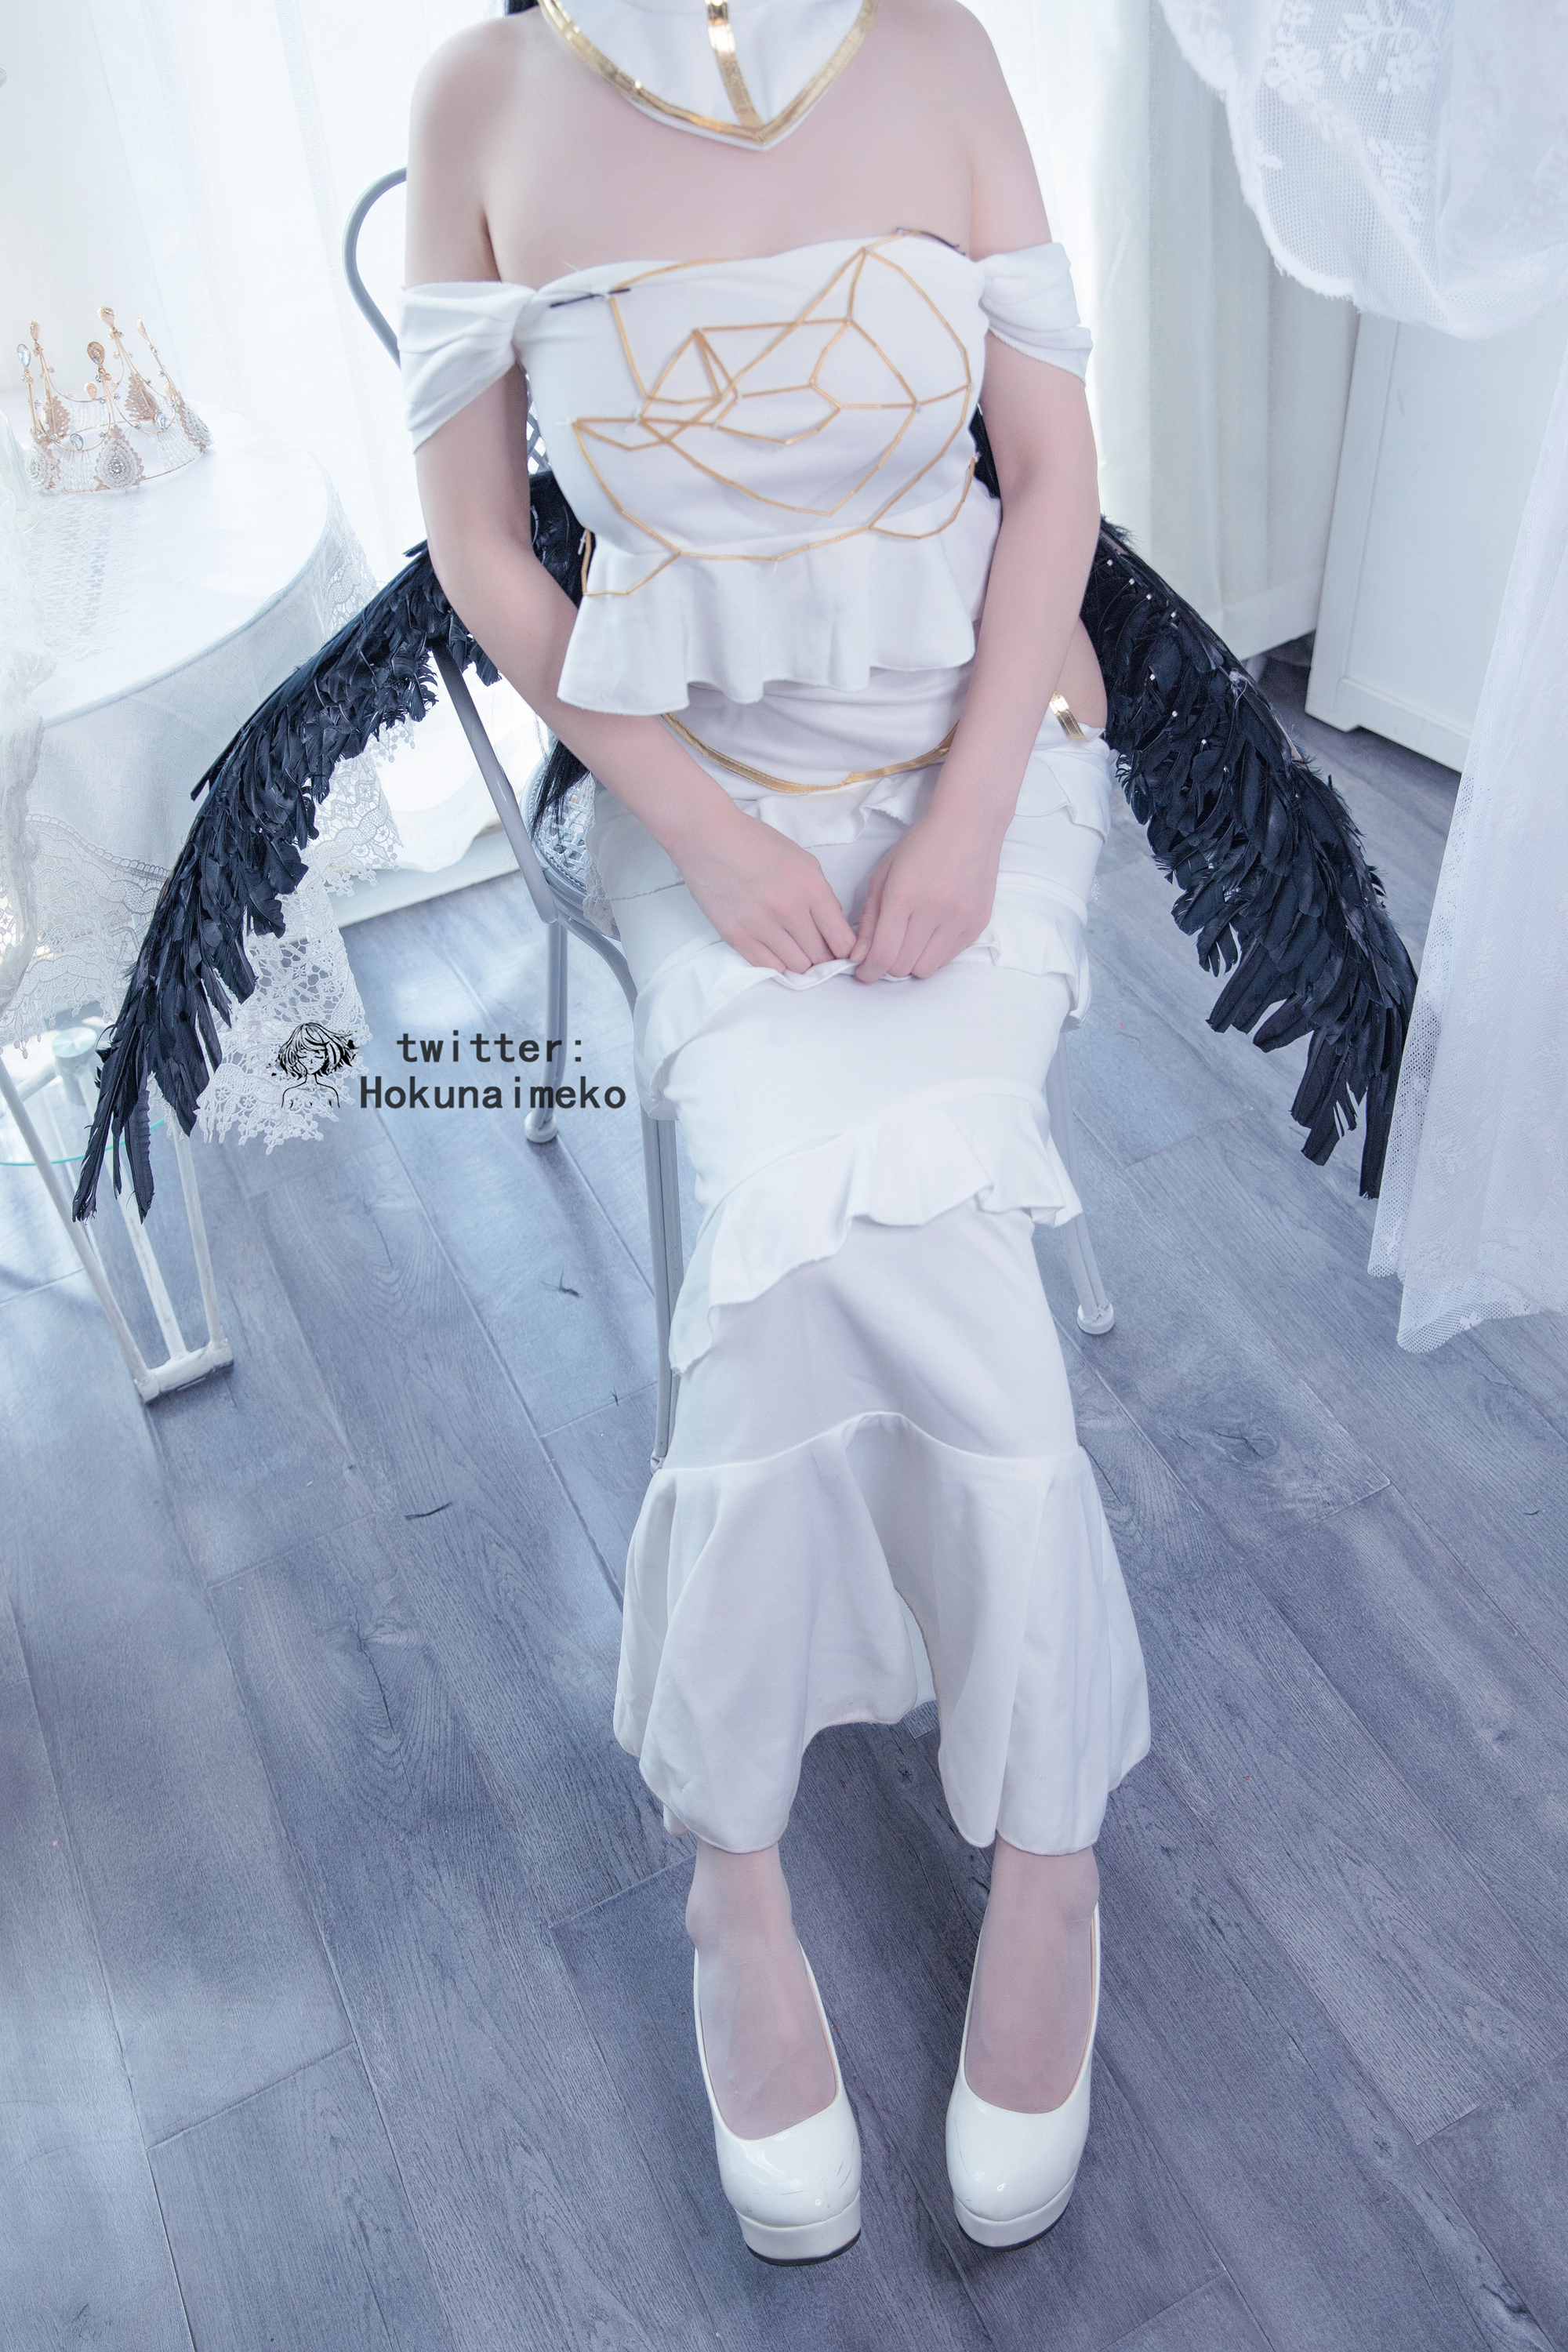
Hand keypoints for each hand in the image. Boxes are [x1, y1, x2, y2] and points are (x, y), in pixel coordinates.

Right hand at [673, 804, 856, 973]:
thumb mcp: (802, 860)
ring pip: (796, 966)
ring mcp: (761, 925)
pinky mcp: (736, 935)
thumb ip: (821, 894)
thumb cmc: (755, 843)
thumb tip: (832, 926)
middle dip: (824, 957)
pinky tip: (777, 951)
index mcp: (811, 887)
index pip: (841, 939)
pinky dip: (777, 964)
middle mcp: (789, 909)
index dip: (846, 951)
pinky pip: (768, 967)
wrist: (708, 836)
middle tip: (818, 951)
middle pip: (820, 957)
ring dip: (800, 962)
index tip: (843, 953)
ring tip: (795, 949)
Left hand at [850, 808, 1003, 981]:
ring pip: (926, 968)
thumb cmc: (922, 845)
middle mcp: (934, 910)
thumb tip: (859, 956)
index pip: (883, 955)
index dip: (868, 971)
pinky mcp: (977, 923)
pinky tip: (932, 932)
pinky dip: (935, 953)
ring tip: (910, 941)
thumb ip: (869, 918)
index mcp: (903, 895)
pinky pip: (949, 958)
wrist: (970, 824)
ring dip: (912, 962)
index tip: (863, 972)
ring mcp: (960, 918)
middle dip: (888, 964)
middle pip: (903, 967)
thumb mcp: (883, 874)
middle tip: (886, 949)